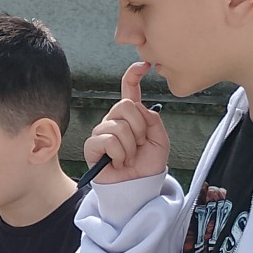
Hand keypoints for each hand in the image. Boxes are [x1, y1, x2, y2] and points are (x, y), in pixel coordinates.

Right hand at [83, 62, 169, 183]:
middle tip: (140, 145)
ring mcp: (102, 132)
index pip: (129, 91)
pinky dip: (120, 154)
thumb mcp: (160, 141)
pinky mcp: (92, 146)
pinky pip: (108, 140)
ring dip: (130, 146)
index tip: (143, 65)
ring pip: (118, 126)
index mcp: (132, 117)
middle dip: (139, 127)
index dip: (133, 76)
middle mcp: (114, 121)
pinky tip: (119, 162)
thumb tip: (140, 107)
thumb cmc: (147, 166)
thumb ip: (153, 121)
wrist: (138, 187)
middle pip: (125, 105)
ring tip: (129, 158)